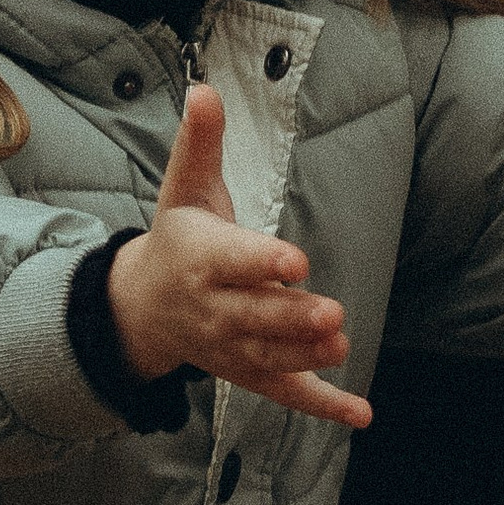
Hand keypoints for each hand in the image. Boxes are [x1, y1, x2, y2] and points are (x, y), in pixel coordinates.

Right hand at [110, 86, 366, 429]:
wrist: (142, 308)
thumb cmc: (178, 239)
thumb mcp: (185, 187)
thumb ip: (200, 141)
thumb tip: (204, 89)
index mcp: (202, 259)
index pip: (234, 261)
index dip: (263, 262)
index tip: (295, 260)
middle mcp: (215, 308)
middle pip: (255, 316)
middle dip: (291, 317)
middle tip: (330, 313)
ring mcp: (233, 347)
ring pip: (271, 356)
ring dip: (306, 356)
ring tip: (341, 344)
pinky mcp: (251, 373)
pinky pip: (287, 394)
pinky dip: (324, 407)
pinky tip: (361, 415)